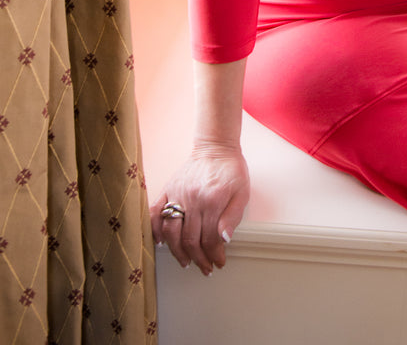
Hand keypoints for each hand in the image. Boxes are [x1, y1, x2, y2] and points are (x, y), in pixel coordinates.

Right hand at [150, 142, 249, 275]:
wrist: (216, 148)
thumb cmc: (232, 170)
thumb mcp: (242, 193)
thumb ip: (233, 217)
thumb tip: (224, 240)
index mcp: (212, 201)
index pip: (210, 238)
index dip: (214, 255)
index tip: (219, 263)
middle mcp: (192, 199)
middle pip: (190, 239)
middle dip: (198, 259)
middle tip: (205, 268)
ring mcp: (177, 194)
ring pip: (171, 231)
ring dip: (177, 251)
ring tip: (186, 261)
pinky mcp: (168, 189)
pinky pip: (155, 212)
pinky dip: (154, 229)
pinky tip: (160, 242)